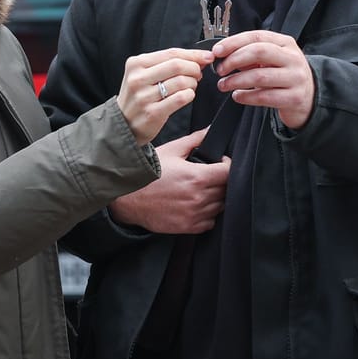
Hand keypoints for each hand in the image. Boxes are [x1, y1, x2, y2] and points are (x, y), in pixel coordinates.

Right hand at [109, 130, 228, 233]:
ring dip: (216, 197)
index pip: (229, 172)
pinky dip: (208, 214)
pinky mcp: (188, 226)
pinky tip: (197, 205)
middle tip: (210, 175)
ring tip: (202, 190)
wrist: (128, 198)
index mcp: (197, 176)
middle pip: (226, 189)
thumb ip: (195, 140)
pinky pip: (210, 222)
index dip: (227, 164)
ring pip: (221, 206)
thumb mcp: (171, 151)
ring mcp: (194, 214)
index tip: (220, 163)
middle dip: (221, 180)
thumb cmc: (149, 174)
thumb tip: (211, 131)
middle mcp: (198, 197)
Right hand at [119, 48, 214, 144]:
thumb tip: (199, 57)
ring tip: (190, 86)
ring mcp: (144, 96)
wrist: (124, 123)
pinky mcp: (152, 112)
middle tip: (198, 74)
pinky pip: (180, 98)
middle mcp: (138, 78)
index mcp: (136, 64)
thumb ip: (167, 64)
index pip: (171, 53)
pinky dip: (189, 95)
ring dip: (192, 83)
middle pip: (177, 65)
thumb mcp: (144, 74)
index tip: (206, 57)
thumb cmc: (138, 96)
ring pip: (181, 82)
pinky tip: (187, 96)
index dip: (193, 54)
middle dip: (195, 68)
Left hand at [213, 30, 316, 128]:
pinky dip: (246, 96)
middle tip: (220, 70)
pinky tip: (237, 95)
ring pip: (260, 76)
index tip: (217, 51)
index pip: (257, 37)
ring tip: (224, 85)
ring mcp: (295, 78)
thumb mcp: (272, 59)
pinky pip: (264, 97)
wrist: (310, 97)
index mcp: (285, 43)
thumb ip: (251, 54)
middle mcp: (292, 58)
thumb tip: (223, 55)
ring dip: (236, 81)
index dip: (234, 43)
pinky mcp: (294, 97)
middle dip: (234, 60)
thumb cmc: (284, 75)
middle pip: (259, 52)